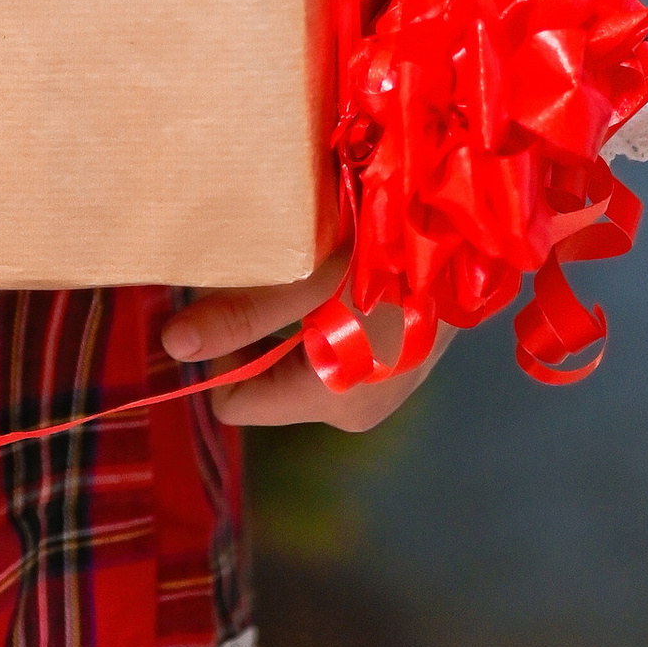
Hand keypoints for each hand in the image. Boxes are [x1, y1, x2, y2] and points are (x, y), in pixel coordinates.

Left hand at [160, 245, 453, 431]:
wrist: (475, 236)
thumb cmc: (390, 258)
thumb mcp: (308, 280)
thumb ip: (241, 314)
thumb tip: (171, 346)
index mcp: (326, 402)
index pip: (234, 403)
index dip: (219, 352)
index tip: (227, 296)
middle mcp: (352, 410)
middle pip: (265, 378)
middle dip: (254, 327)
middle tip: (266, 268)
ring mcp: (379, 389)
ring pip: (298, 359)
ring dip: (289, 315)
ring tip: (300, 263)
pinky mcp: (396, 363)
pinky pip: (334, 348)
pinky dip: (322, 313)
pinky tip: (336, 271)